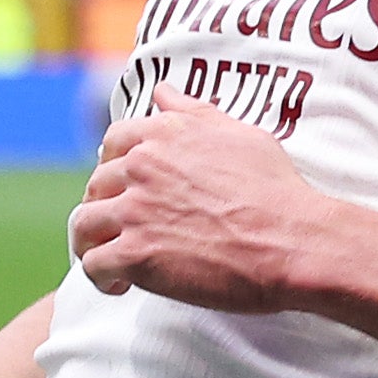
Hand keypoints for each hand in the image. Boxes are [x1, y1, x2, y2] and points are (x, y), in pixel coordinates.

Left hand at [67, 96, 337, 311]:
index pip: (113, 142)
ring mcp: (136, 211)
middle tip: (123, 231)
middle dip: (104, 208)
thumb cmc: (276, 190)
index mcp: (164, 134)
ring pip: (83, 226)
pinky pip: (94, 265)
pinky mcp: (136, 254)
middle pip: (95, 186)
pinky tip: (121, 285)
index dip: (114, 168)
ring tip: (112, 261)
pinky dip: (102, 278)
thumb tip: (162, 92)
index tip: (125, 188)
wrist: (293, 241)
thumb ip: (193, 112)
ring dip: (92, 244)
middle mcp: (142, 166)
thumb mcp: (240, 134)